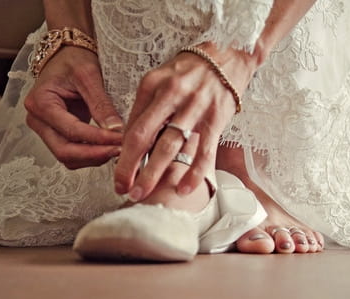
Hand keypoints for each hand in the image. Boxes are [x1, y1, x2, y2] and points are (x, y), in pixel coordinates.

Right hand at [24, 46, 123, 168]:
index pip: (71, 130)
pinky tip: (110, 148)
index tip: (122, 140)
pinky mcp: (57, 134)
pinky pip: (73, 153)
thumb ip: (101, 103)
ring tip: (119, 150)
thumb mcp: (89, 75)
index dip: (98, 139)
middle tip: (122, 152)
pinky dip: (92, 155)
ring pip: (68, 157)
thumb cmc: (73, 59)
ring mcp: (45, 129)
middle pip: (64, 151)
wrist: (66, 56)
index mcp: (40, 102)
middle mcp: (38, 120)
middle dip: (95, 155)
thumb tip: (116, 129)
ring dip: (94, 158)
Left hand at [113, 43, 257, 200]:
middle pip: (143, 137)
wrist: (231, 53)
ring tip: (142, 193)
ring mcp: (195, 107)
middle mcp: (171, 95)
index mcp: (152, 85)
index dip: (121, 154)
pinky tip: (183, 189)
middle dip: (129, 167)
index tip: (118, 175)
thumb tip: (131, 140)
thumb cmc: (193, 70)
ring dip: (153, 173)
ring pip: (169, 147)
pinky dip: (193, 173)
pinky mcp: (216, 118)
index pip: (131, 125)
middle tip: (122, 190)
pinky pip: (203, 151)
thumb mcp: (163, 79)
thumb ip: (148, 107)